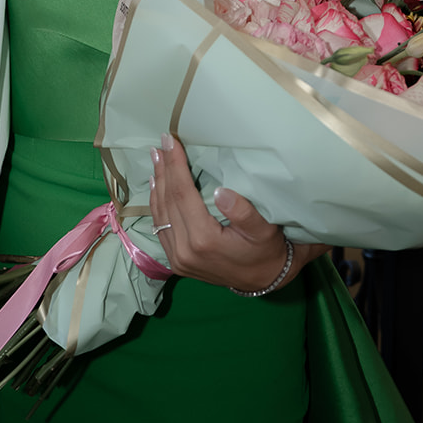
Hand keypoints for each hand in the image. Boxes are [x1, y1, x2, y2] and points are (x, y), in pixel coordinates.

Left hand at [149, 133, 327, 293]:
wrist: (262, 280)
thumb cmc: (266, 250)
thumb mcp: (264, 230)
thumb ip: (243, 212)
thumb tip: (220, 191)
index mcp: (204, 239)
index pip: (182, 194)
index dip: (175, 165)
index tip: (170, 141)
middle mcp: (184, 250)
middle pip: (168, 201)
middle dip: (164, 169)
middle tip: (160, 143)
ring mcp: (177, 258)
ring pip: (160, 213)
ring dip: (157, 183)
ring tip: (156, 158)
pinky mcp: (175, 261)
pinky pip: (160, 227)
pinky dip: (157, 204)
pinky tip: (156, 186)